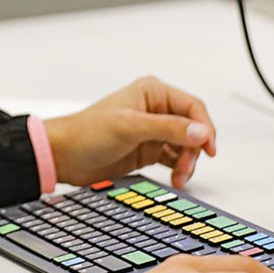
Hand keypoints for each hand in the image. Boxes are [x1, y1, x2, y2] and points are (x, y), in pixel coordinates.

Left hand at [44, 77, 216, 188]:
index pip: (192, 107)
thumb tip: (201, 131)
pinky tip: (175, 179)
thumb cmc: (87, 133)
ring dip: (186, 162)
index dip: (205, 127)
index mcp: (152, 93)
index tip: (209, 149)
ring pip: (185, 146)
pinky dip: (178, 169)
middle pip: (192, 128)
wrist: (64, 156)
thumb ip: (167, 128)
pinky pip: (174, 158)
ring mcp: (152, 131)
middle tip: (185, 168)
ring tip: (179, 178)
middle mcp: (155, 109)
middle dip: (193, 149)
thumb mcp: (130, 128)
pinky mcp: (148, 150)